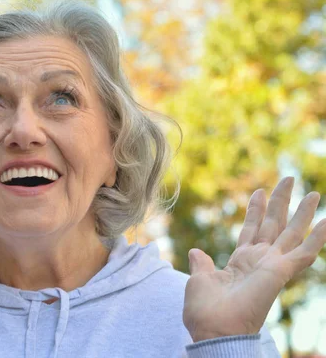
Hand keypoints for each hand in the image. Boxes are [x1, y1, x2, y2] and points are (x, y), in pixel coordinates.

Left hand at [183, 177, 325, 341]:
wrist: (213, 328)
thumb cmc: (205, 310)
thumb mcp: (200, 279)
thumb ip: (201, 264)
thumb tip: (194, 251)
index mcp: (240, 262)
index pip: (251, 230)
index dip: (255, 210)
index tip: (258, 191)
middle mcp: (259, 261)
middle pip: (273, 225)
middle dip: (281, 202)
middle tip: (288, 178)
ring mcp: (272, 265)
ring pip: (292, 233)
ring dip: (303, 213)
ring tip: (313, 193)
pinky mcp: (281, 271)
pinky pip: (305, 252)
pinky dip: (318, 237)